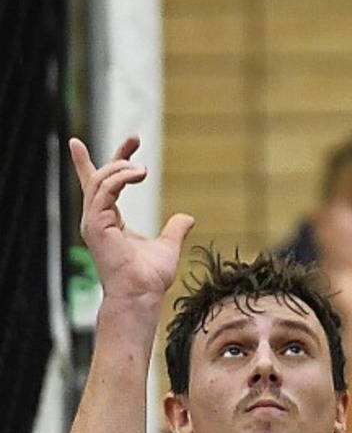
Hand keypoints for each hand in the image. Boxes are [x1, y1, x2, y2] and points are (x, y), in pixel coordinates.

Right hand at [70, 136, 193, 303]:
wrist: (141, 295)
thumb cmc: (150, 278)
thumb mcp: (167, 247)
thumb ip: (174, 230)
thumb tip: (187, 218)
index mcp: (107, 221)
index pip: (96, 186)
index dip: (88, 163)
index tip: (83, 143)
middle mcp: (96, 219)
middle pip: (99, 176)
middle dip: (115, 154)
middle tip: (135, 138)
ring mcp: (92, 222)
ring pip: (100, 180)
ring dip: (122, 167)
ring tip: (144, 169)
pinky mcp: (94, 225)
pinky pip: (104, 190)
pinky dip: (120, 177)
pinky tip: (138, 173)